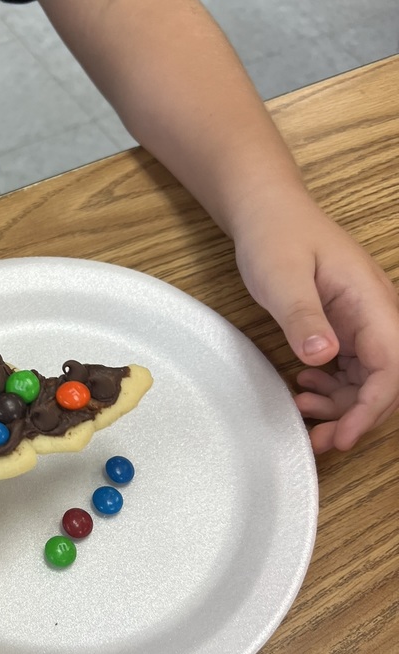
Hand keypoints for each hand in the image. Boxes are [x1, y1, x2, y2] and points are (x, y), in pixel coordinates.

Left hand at [233, 195, 398, 453]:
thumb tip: (324, 357)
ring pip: (368, 379)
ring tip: (303, 410)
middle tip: (318, 439)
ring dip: (342, 405)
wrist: (268, 213)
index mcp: (371, 301)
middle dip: (356, 416)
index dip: (372, 407)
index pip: (391, 366)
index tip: (342, 435)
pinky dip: (332, 387)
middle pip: (385, 380)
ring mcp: (362, 322)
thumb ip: (303, 316)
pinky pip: (351, 368)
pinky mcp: (345, 327)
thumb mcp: (282, 276)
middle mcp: (376, 314)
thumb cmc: (276, 237)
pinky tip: (304, 387)